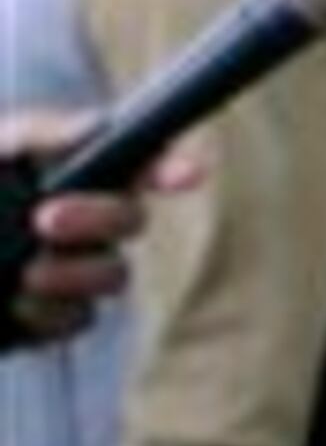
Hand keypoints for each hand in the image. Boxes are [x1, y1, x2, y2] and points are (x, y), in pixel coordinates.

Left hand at [0, 112, 190, 349]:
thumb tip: (96, 125)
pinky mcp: (46, 318)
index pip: (136, 163)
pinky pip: (76, 320)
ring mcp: (66, 272)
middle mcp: (77, 222)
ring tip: (26, 275)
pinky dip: (44, 313)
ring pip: (113, 276)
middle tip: (46, 220)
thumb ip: (34, 134)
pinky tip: (9, 304)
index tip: (186, 174)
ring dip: (74, 274)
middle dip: (99, 218)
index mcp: (65, 173)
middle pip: (131, 220)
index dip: (169, 166)